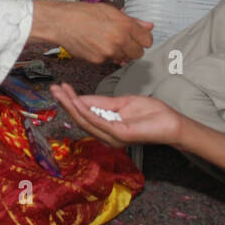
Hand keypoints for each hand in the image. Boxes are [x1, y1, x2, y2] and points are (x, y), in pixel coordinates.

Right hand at [31, 1, 152, 63]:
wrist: (61, 22)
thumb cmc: (83, 13)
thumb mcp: (110, 11)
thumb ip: (132, 20)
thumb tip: (148, 26)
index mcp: (124, 25)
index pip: (147, 40)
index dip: (142, 38)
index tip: (138, 37)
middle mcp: (119, 40)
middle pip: (138, 53)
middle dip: (132, 48)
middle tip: (122, 39)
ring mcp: (109, 52)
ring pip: (124, 58)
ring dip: (119, 52)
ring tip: (106, 40)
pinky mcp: (99, 61)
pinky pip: (109, 60)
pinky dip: (105, 55)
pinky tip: (96, 44)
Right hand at [49, 82, 182, 146]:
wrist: (170, 122)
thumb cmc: (151, 113)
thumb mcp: (122, 103)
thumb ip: (102, 102)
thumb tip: (81, 98)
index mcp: (106, 127)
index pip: (84, 114)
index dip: (71, 101)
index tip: (60, 87)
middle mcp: (106, 135)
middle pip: (80, 119)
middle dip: (66, 103)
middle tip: (54, 89)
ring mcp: (111, 136)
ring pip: (85, 121)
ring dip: (71, 106)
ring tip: (61, 92)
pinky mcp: (118, 134)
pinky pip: (98, 122)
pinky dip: (86, 111)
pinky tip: (77, 101)